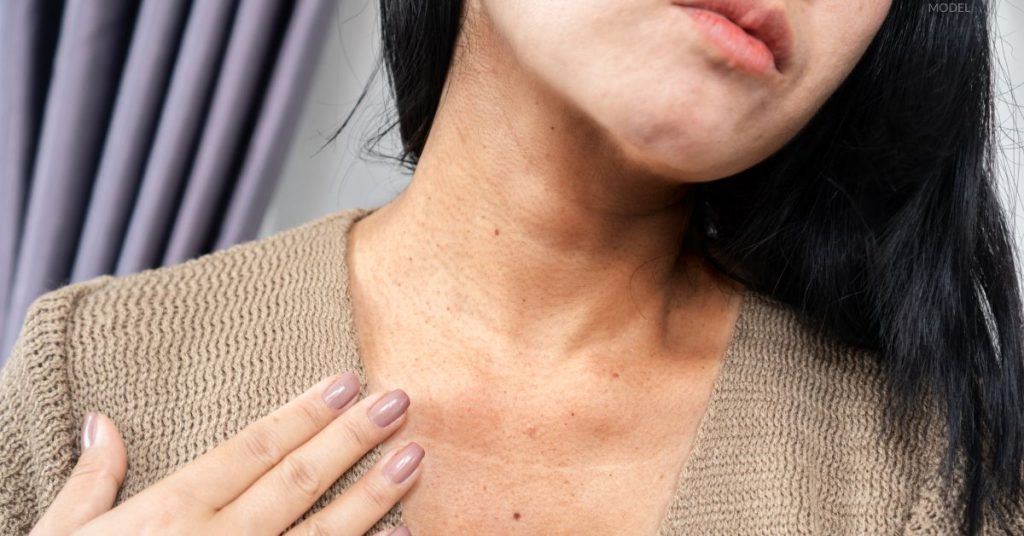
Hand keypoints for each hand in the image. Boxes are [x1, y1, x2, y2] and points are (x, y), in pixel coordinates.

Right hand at [30, 373, 420, 535]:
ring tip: (415, 459)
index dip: (303, 412)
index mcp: (172, 512)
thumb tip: (102, 421)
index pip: (252, 448)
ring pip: (320, 533)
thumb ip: (92, 480)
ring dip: (373, 496)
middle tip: (399, 402)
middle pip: (296, 481)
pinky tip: (401, 535)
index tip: (346, 380)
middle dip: (351, 438)